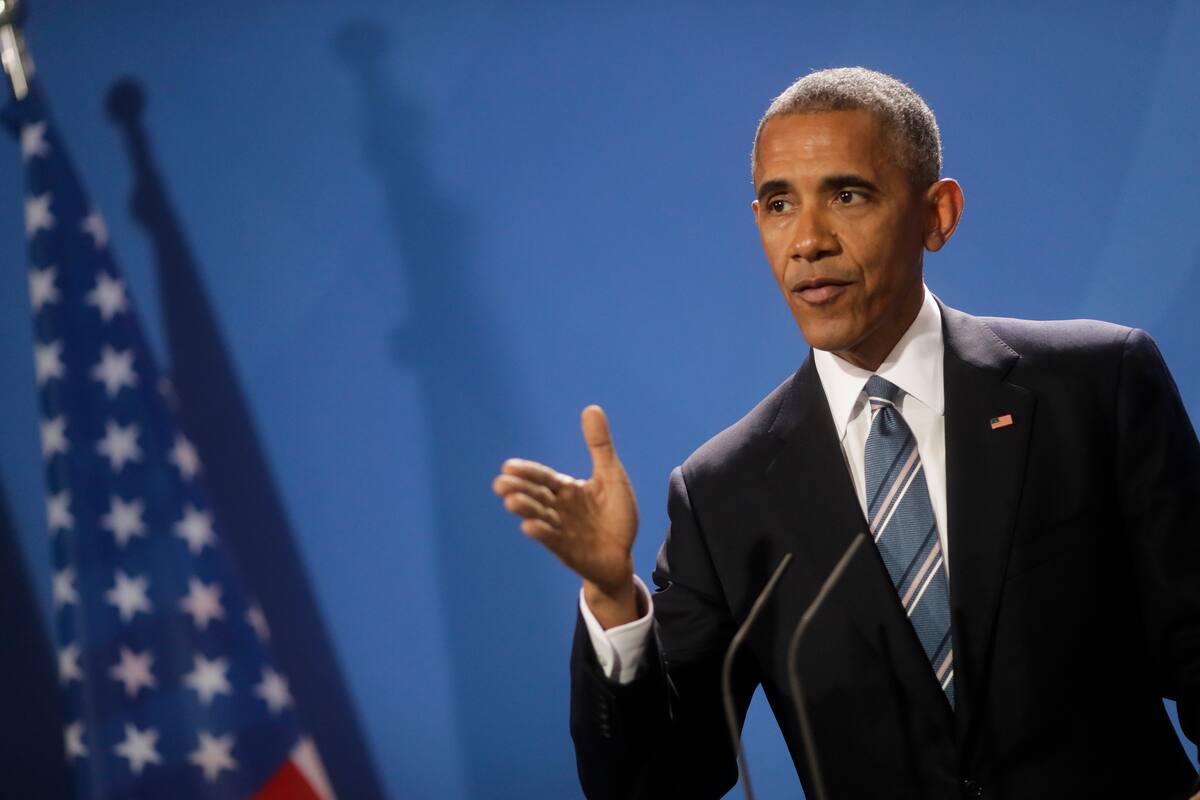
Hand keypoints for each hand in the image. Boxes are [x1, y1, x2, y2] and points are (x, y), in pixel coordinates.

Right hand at [493, 405, 639, 626]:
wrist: (622, 555)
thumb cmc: (615, 515)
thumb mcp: (611, 475)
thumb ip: (599, 445)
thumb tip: (591, 408)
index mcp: (566, 490)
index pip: (542, 478)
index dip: (527, 472)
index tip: (508, 466)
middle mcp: (558, 509)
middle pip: (535, 497)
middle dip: (518, 490)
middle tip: (500, 484)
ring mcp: (561, 530)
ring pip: (540, 517)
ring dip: (526, 510)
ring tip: (511, 502)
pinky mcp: (568, 551)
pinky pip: (553, 541)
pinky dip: (542, 534)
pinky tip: (530, 527)